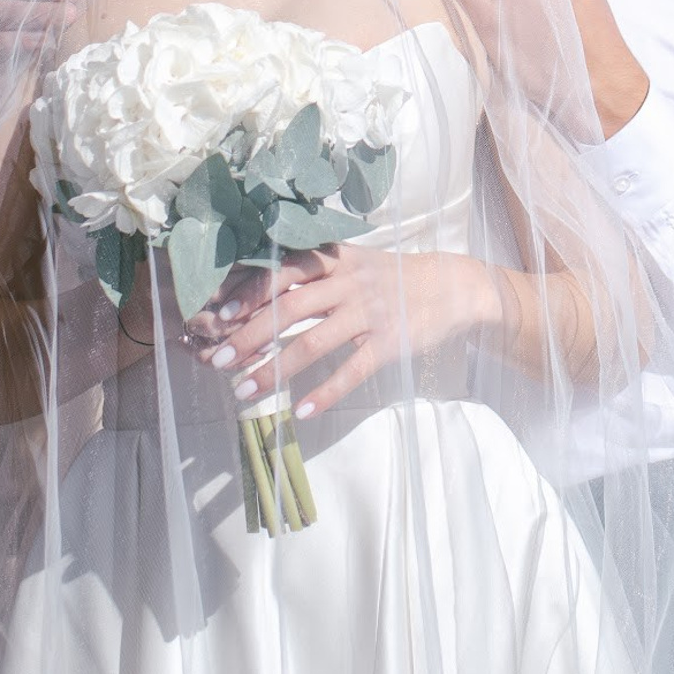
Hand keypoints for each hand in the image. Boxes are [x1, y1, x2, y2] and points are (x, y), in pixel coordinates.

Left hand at [187, 248, 501, 420]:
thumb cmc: (393, 277)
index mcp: (336, 260)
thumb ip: (315, 273)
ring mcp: (371, 312)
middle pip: (289, 307)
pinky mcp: (390, 343)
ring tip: (244, 392)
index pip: (284, 271)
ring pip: (313, 341)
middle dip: (250, 335)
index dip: (249, 291)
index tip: (218, 314)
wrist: (455, 286)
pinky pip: (352, 371)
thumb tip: (260, 292)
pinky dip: (325, 393)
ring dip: (275, 369)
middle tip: (219, 360)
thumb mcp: (355, 263)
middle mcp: (349, 282)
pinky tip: (302, 413)